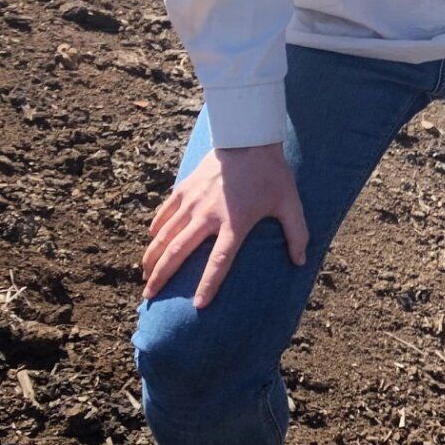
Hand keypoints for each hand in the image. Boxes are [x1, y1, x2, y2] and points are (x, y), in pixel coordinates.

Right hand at [143, 143, 308, 308]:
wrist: (248, 139)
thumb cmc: (272, 174)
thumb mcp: (289, 203)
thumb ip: (297, 233)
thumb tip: (301, 262)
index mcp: (234, 223)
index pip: (220, 261)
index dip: (209, 284)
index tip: (197, 306)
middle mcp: (208, 215)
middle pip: (178, 252)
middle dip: (162, 277)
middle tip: (149, 297)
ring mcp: (192, 202)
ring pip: (164, 235)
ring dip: (152, 257)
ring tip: (144, 276)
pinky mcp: (183, 189)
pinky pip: (164, 214)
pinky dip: (155, 230)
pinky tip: (151, 242)